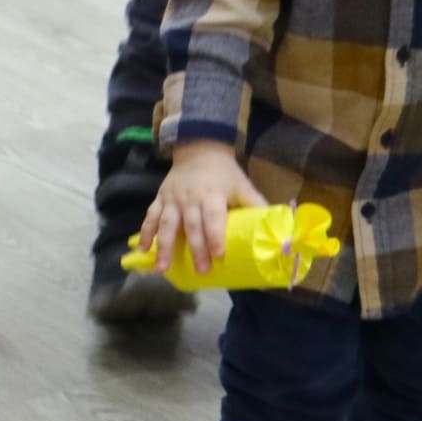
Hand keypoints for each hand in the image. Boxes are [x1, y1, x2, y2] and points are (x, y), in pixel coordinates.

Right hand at [140, 140, 265, 276]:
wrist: (199, 149)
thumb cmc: (224, 173)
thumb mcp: (242, 185)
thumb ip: (256, 205)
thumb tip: (278, 227)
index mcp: (212, 194)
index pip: (213, 216)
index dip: (215, 234)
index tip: (218, 254)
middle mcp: (190, 197)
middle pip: (191, 225)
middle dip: (195, 248)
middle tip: (201, 270)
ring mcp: (172, 199)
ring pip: (166, 224)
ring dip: (164, 246)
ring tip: (163, 268)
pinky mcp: (160, 199)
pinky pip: (150, 217)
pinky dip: (145, 234)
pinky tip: (143, 250)